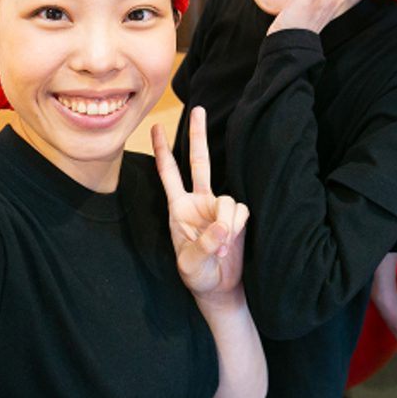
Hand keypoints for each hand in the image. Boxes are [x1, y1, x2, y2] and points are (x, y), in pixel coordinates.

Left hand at [153, 107, 249, 303]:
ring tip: (222, 249)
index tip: (155, 127)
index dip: (162, 151)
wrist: (218, 288)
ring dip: (227, 224)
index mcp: (178, 209)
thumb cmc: (197, 276)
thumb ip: (206, 243)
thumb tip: (223, 225)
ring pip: (227, 199)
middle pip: (199, 161)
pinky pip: (241, 211)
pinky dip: (237, 228)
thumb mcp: (191, 264)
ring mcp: (218, 208)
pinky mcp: (237, 217)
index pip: (169, 173)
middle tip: (197, 109)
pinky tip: (232, 245)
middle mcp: (198, 202)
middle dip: (198, 135)